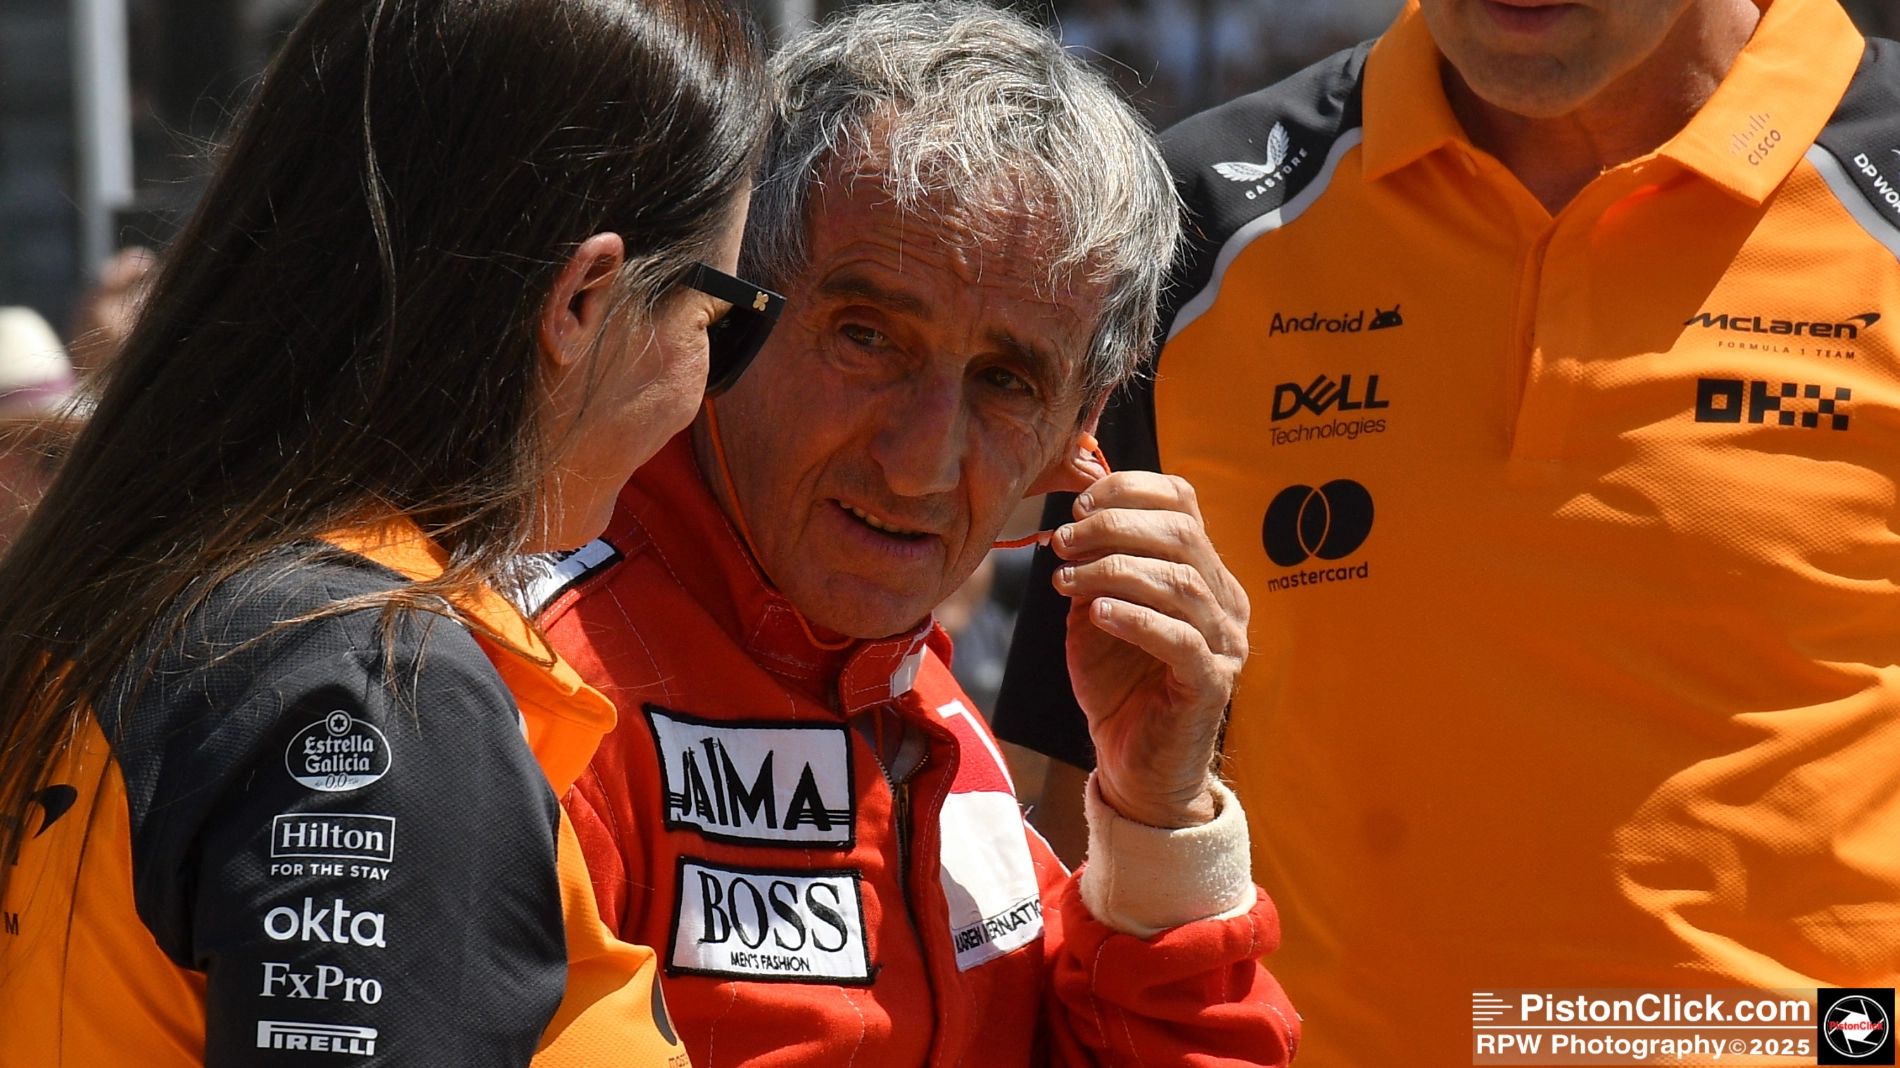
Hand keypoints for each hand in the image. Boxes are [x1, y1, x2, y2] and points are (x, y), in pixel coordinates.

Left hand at [1050, 472, 1248, 828]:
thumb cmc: (1117, 686)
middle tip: (1064, 541)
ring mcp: (1225, 644)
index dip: (1130, 490)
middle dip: (1114, 527)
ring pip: (1180, 583)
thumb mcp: (1097, 613)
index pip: (1183, 503)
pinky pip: (1180, 640)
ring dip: (1114, 571)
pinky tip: (1097, 613)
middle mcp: (1226, 602)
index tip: (1078, 505)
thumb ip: (1094, 568)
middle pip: (1182, 535)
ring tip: (1067, 579)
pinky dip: (1135, 618)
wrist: (1132, 765)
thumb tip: (1071, 524)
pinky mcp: (1211, 685)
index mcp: (1204, 573)